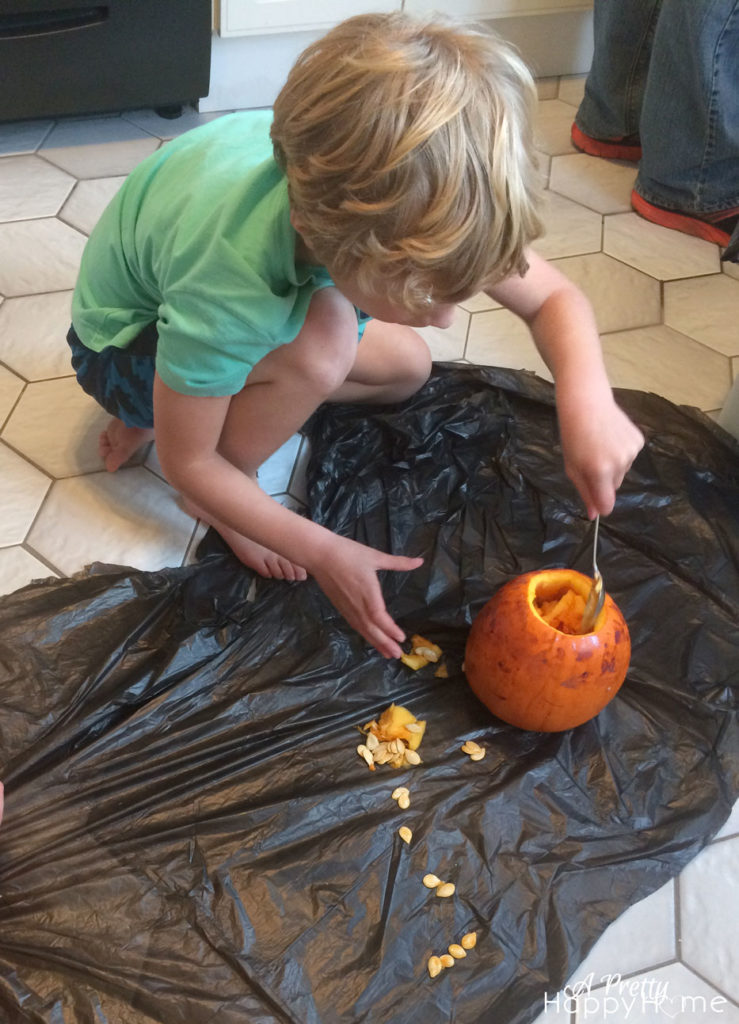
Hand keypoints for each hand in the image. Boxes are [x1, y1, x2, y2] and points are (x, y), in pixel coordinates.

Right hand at [309, 535, 422, 657]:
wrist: (319, 555)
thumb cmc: (348, 553)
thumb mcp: (375, 556)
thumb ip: (398, 562)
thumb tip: (420, 561)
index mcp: (367, 592)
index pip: (379, 616)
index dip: (390, 629)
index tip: (401, 637)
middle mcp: (357, 604)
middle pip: (372, 628)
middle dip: (385, 642)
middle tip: (397, 655)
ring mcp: (348, 607)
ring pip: (363, 629)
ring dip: (376, 642)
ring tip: (387, 653)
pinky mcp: (341, 607)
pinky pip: (355, 625)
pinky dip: (365, 634)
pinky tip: (371, 639)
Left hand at [557, 387, 643, 517]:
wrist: (586, 402)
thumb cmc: (573, 436)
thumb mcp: (572, 467)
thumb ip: (585, 493)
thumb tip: (594, 516)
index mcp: (600, 471)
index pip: (608, 504)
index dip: (601, 504)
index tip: (594, 497)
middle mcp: (620, 463)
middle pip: (614, 487)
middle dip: (603, 480)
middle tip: (590, 460)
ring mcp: (632, 451)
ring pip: (623, 472)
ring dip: (613, 465)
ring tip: (600, 445)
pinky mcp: (639, 441)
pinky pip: (630, 457)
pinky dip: (621, 452)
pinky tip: (611, 438)